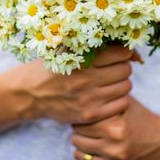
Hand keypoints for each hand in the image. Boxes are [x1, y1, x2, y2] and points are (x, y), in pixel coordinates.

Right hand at [22, 45, 139, 124]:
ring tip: (111, 82)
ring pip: (126, 87)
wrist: (31, 93)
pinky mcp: (90, 114)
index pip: (121, 53)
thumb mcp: (67, 49)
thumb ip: (94, 45)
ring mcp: (89, 99)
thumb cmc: (53, 66)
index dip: (124, 51)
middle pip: (125, 70)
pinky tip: (108, 95)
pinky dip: (119, 99)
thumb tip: (127, 48)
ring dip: (121, 82)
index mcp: (81, 60)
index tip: (120, 53)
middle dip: (122, 66)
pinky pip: (121, 105)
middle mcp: (87, 80)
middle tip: (114, 68)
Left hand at [70, 96, 159, 159]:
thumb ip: (107, 96)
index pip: (81, 123)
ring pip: (80, 157)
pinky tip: (94, 155)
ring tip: (89, 140)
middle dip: (78, 132)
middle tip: (84, 128)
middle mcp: (114, 150)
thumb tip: (85, 90)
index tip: (84, 115)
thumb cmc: (144, 120)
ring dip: (82, 148)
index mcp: (116, 129)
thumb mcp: (128, 103)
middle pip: (77, 140)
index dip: (81, 117)